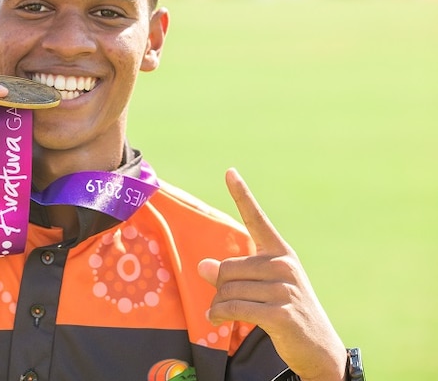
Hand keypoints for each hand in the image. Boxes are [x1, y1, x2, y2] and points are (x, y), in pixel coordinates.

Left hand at [197, 169, 346, 380]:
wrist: (319, 350)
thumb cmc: (286, 314)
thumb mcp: (261, 289)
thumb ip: (234, 275)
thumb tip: (202, 266)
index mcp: (281, 253)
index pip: (257, 219)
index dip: (242, 194)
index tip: (229, 171)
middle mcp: (284, 265)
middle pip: (227, 268)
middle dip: (218, 288)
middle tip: (225, 304)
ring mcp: (285, 288)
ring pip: (227, 289)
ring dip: (218, 305)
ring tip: (222, 315)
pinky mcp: (280, 312)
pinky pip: (234, 308)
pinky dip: (219, 315)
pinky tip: (217, 321)